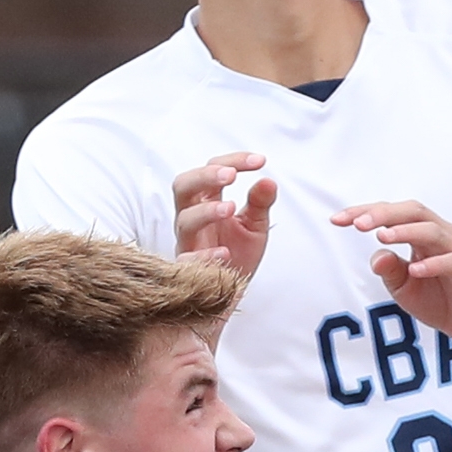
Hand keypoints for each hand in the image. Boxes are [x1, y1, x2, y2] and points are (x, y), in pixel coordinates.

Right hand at [172, 154, 276, 274]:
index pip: (212, 169)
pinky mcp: (189, 269)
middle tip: (231, 175)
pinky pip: (188, 259)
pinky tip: (224, 252)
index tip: (260, 162)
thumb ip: (260, 202)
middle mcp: (192, 216)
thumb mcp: (254, 225)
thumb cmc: (239, 253)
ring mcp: (188, 242)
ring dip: (206, 211)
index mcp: (206, 200)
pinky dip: (205, 255)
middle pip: (183, 186)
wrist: (231, 290)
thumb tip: (268, 181)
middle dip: (205, 176)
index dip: (234, 161)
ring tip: (230, 208)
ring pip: (185, 220)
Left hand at [337, 200, 451, 349]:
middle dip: (384, 214)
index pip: (393, 214)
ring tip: (382, 237)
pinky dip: (433, 263)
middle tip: (358, 223)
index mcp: (422, 236)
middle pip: (414, 211)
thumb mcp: (404, 289)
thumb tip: (376, 255)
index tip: (336, 219)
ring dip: (406, 232)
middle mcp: (441, 237)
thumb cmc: (440, 301)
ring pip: (433, 231)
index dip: (364, 212)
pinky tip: (415, 269)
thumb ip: (389, 271)